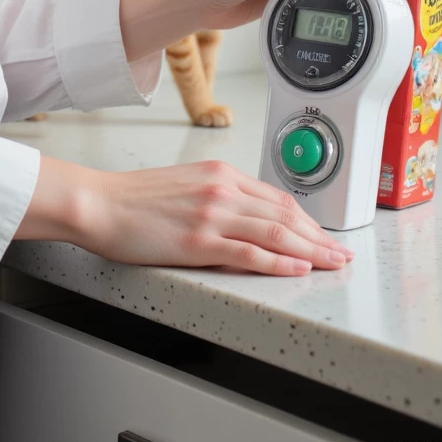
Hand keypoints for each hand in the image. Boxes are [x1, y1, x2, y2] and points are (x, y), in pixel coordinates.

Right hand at [82, 158, 353, 275]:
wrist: (100, 203)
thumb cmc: (133, 199)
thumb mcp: (184, 185)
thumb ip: (218, 197)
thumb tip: (247, 220)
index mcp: (218, 173)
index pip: (276, 198)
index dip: (306, 219)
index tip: (323, 234)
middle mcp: (220, 188)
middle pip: (284, 214)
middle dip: (318, 236)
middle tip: (341, 253)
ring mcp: (211, 214)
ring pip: (275, 232)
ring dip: (310, 250)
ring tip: (332, 263)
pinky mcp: (199, 241)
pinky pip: (250, 253)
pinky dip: (279, 261)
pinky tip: (297, 268)